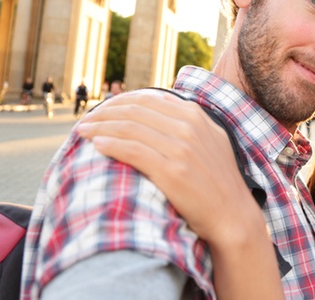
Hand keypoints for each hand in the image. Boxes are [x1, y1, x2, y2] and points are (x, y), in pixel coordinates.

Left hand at [76, 90, 263, 246]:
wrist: (232, 214)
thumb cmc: (217, 180)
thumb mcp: (211, 139)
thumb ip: (189, 121)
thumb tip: (160, 103)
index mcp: (196, 116)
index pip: (148, 99)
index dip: (119, 102)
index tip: (101, 110)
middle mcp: (188, 127)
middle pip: (135, 111)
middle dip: (105, 113)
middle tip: (84, 120)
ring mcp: (181, 148)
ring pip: (130, 128)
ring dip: (101, 127)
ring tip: (82, 132)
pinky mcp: (172, 171)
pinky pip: (133, 151)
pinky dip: (111, 145)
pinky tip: (96, 145)